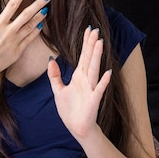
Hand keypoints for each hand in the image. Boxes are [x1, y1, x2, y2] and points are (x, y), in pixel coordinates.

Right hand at [0, 0, 50, 79]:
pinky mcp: (19, 51)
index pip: (12, 6)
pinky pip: (30, 38)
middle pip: (26, 14)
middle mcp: (8, 32)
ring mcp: (15, 41)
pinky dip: (36, 31)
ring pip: (31, 26)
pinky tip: (41, 24)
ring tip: (47, 7)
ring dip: (40, 16)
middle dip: (38, 4)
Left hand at [48, 26, 111, 140]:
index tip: (88, 30)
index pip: (82, 56)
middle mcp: (86, 80)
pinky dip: (103, 82)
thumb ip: (54, 75)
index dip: (85, 43)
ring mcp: (90, 90)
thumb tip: (50, 60)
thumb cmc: (69, 109)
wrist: (76, 128)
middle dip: (91, 45)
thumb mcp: (58, 90)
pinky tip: (108, 73)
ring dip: (96, 57)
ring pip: (93, 70)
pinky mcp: (93, 101)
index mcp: (78, 77)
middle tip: (95, 30)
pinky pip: (98, 90)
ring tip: (100, 43)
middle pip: (89, 59)